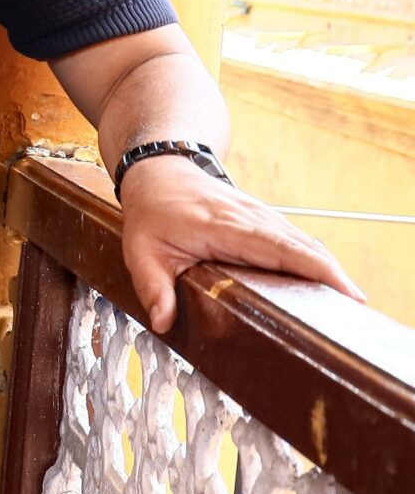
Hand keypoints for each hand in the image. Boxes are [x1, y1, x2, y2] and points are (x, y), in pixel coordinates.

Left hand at [118, 154, 362, 330]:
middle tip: (352, 309)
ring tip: (346, 302)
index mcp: (225, 227)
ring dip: (327, 269)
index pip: (279, 248)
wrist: (160, 171)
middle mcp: (251, 219)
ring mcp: (261, 216)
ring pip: (304, 242)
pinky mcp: (264, 220)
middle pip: (302, 247)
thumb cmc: (151, 213)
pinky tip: (327, 283)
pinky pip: (296, 240)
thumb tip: (165, 322)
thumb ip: (152, 287)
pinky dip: (315, 259)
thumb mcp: (140, 251)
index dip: (314, 268)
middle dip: (331, 275)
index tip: (342, 289)